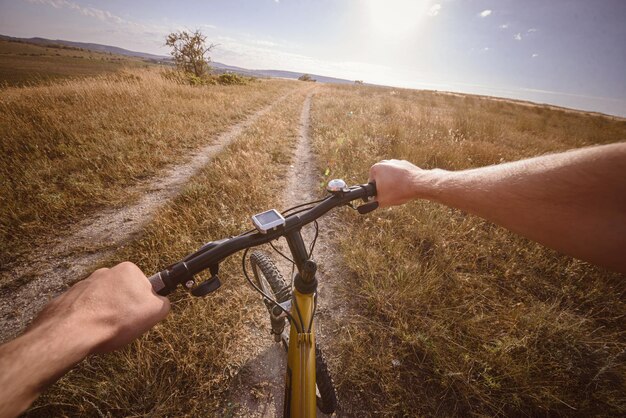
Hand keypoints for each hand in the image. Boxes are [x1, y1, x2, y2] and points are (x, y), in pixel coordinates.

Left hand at [29, 262, 169, 353]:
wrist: (72, 331)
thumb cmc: (116, 320)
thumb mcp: (155, 311)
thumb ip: (164, 302)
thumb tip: (161, 302)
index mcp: (128, 270)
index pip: (144, 286)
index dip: (143, 304)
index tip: (138, 316)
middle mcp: (105, 272)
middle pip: (122, 292)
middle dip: (123, 307)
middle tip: (123, 325)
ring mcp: (83, 283)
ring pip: (102, 301)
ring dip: (104, 313)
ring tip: (103, 330)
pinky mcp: (67, 297)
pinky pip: (83, 308)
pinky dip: (86, 318)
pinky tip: (88, 331)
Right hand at [369, 159, 443, 206]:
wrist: (418, 184)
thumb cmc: (398, 191)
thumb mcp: (380, 201)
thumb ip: (372, 202)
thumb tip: (371, 202)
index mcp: (375, 168)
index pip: (372, 183)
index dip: (376, 192)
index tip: (382, 196)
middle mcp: (384, 162)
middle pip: (382, 179)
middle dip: (385, 187)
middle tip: (391, 195)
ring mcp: (396, 162)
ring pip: (391, 177)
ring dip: (394, 184)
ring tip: (399, 191)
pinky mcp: (406, 164)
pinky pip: (401, 175)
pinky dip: (402, 181)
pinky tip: (406, 187)